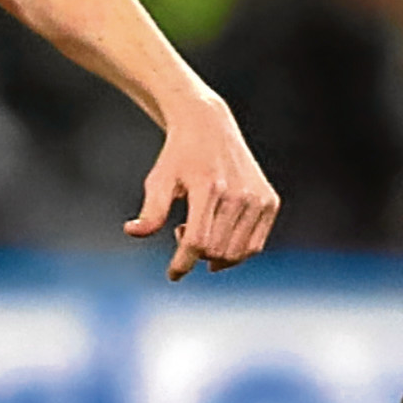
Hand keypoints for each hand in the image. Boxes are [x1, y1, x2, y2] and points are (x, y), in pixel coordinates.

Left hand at [126, 95, 278, 279]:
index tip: (173, 275)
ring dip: (214, 254)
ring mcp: (258, 198)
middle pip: (216, 250)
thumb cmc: (178, 156)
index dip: (182, 263)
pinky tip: (218, 235)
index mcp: (209, 187)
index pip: (197, 241)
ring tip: (198, 230)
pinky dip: (235, 252)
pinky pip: (254, 246)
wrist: (209, 127)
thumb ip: (150, 211)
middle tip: (180, 231)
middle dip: (195, 253)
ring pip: (236, 253)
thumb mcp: (159, 180)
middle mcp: (239, 193)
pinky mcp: (269, 201)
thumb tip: (133, 232)